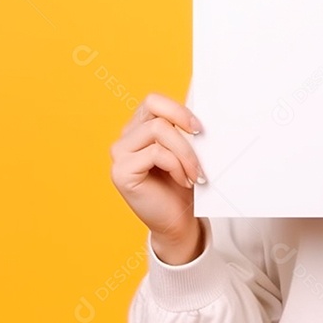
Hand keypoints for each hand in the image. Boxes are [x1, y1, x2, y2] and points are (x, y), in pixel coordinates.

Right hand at [110, 92, 204, 247]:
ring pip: (158, 130)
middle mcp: (126, 137)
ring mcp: (120, 154)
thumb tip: (200, 112)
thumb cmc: (183, 184)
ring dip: (185, 151)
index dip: (177, 108)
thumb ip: (184, 130)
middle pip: (154, 111)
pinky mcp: (121, 172)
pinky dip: (177, 165)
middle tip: (203, 137)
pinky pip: (155, 153)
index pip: (153, 100)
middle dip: (183, 122)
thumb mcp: (186, 151)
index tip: (199, 127)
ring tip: (196, 172)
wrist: (177, 221)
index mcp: (139, 127)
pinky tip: (184, 180)